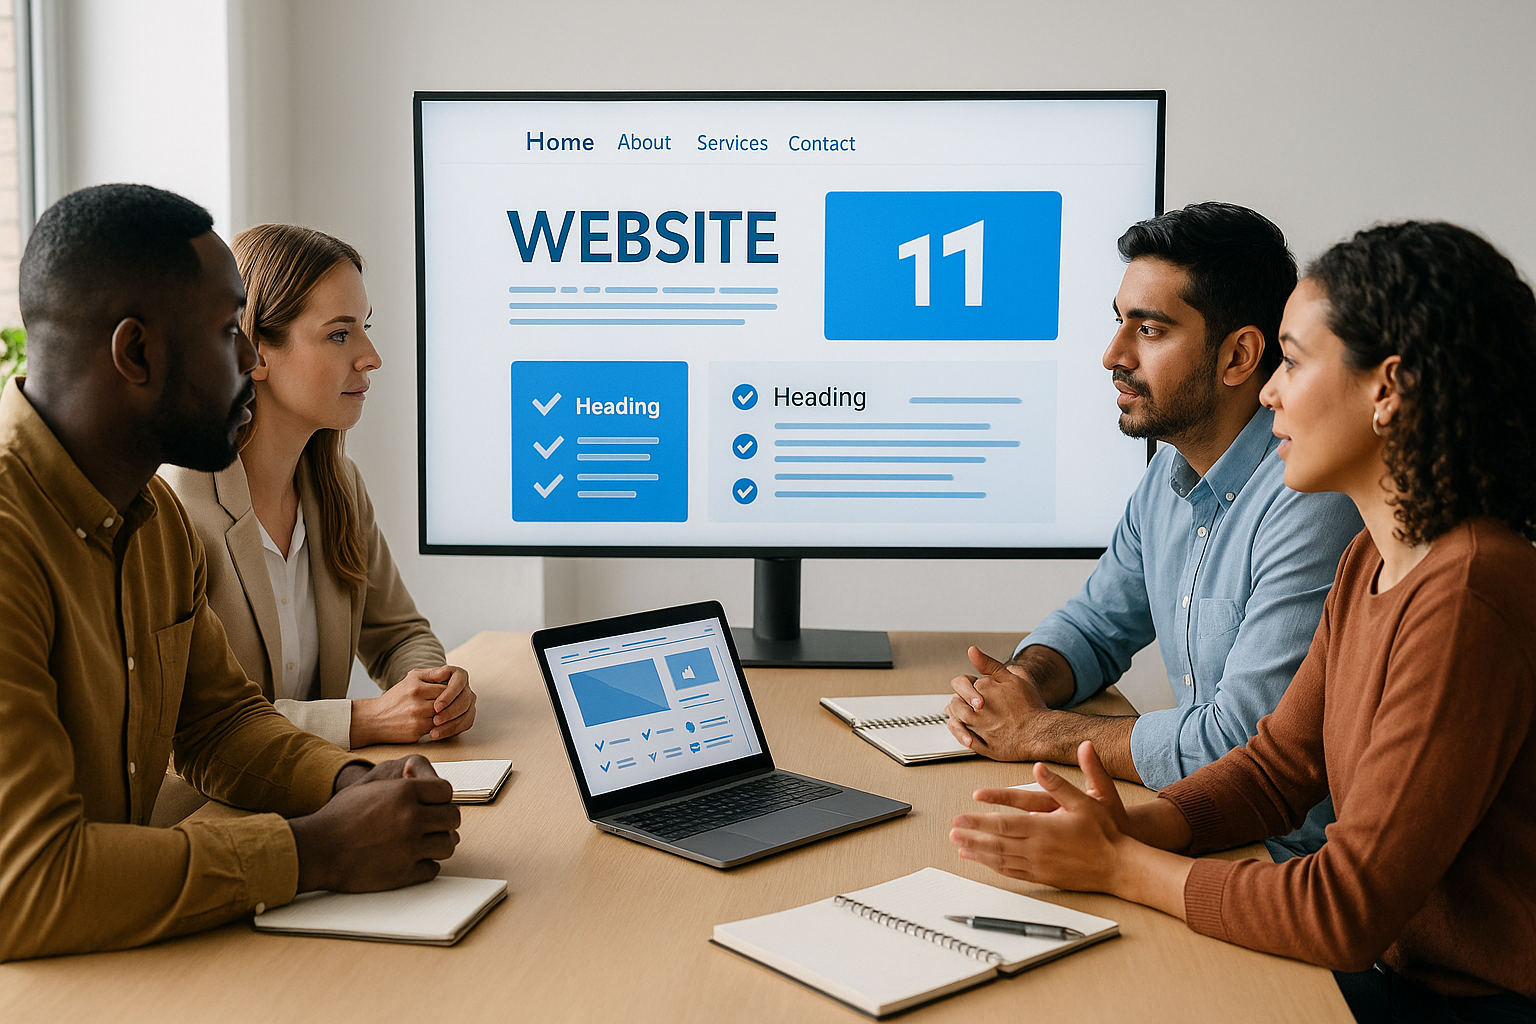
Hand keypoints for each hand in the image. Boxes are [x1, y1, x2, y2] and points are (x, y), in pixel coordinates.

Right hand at [292, 754, 459, 892]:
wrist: (317, 850)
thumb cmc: (339, 817)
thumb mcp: (368, 786)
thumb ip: (399, 781)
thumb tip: (419, 776)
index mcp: (404, 792)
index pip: (446, 791)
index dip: (442, 797)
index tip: (436, 804)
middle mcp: (411, 818)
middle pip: (452, 818)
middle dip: (444, 820)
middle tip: (434, 824)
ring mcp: (409, 847)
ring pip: (447, 845)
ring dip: (439, 843)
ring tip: (426, 842)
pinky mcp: (403, 872)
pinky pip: (432, 869)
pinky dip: (426, 865)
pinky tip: (414, 859)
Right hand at [350, 665, 475, 745]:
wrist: (375, 719)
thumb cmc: (396, 697)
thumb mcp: (411, 678)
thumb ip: (432, 673)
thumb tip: (450, 671)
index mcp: (417, 686)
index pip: (446, 689)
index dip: (451, 693)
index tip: (452, 695)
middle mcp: (417, 701)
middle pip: (446, 703)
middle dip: (450, 705)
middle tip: (452, 706)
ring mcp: (417, 718)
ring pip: (443, 716)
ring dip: (446, 717)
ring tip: (444, 714)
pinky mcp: (416, 732)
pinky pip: (437, 728)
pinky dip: (439, 727)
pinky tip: (437, 724)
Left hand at [945, 646, 1056, 760]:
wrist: (1042, 733)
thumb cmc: (1031, 706)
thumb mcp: (1014, 676)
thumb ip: (989, 663)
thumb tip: (972, 651)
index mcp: (982, 689)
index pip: (961, 683)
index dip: (968, 687)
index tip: (977, 692)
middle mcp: (976, 709)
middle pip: (955, 703)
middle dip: (961, 703)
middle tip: (973, 707)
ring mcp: (979, 729)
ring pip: (956, 721)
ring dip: (959, 719)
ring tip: (971, 718)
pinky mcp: (984, 746)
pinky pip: (965, 741)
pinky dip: (963, 737)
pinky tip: (970, 735)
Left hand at [949, 741, 1130, 891]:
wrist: (1121, 865)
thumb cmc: (1106, 832)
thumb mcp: (1086, 800)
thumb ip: (1059, 784)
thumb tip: (1040, 765)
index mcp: (1044, 828)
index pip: (1002, 824)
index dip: (978, 822)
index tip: (960, 819)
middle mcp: (1038, 849)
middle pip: (996, 843)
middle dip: (971, 838)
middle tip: (952, 833)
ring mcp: (1040, 866)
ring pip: (1002, 860)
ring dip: (979, 854)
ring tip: (960, 848)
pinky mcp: (1045, 877)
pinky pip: (1014, 873)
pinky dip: (996, 867)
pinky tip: (987, 863)